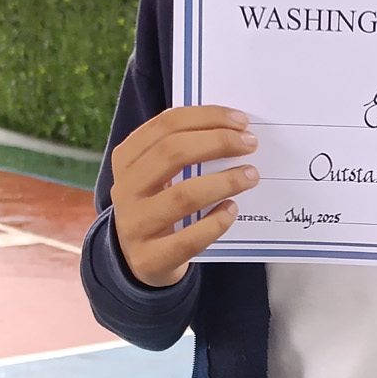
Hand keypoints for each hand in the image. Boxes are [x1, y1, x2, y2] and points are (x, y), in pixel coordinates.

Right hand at [109, 105, 256, 286]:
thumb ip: (183, 151)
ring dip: (224, 182)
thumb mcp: (158, 174)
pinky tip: (232, 210)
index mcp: (127, 159)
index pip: (166, 125)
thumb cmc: (159, 205)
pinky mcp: (150, 259)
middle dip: (218, 142)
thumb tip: (234, 130)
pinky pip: (188, 239)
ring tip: (250, 176)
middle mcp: (125, 189)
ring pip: (182, 196)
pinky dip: (215, 222)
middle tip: (249, 144)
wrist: (140, 259)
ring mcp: (134, 225)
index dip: (207, 117)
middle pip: (172, 153)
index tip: (241, 121)